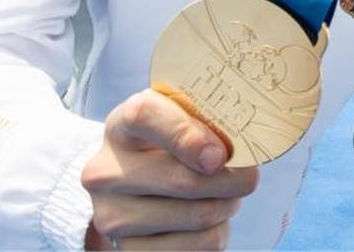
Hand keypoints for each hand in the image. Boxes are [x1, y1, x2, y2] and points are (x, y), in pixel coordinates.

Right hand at [81, 88, 258, 250]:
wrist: (134, 190)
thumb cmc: (169, 146)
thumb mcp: (179, 119)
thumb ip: (204, 120)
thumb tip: (226, 152)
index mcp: (120, 126)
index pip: (144, 116)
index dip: (187, 133)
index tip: (220, 153)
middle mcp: (105, 173)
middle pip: (184, 180)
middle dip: (233, 179)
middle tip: (248, 174)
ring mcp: (112, 217)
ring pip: (199, 215)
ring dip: (228, 205)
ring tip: (224, 194)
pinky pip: (200, 245)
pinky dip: (217, 232)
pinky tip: (206, 220)